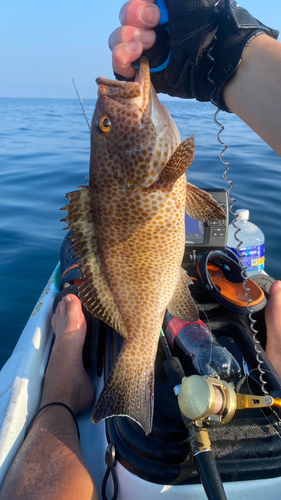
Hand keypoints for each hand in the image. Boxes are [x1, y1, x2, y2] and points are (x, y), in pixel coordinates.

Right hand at [109, 0, 277, 110]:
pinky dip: (120, 60)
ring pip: (117, 41)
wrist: (216, 55)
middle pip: (124, 21)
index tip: (155, 13)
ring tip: (146, 45)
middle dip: (132, 21)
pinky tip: (135, 57)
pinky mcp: (144, 74)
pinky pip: (119, 67)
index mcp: (161, 10)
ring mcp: (147, 53)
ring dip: (126, 39)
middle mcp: (152, 30)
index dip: (137, 7)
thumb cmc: (206, 21)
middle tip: (153, 30)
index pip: (134, 5)